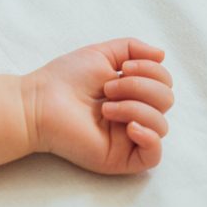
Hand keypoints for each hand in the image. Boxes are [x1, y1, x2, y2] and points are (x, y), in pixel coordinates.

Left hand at [23, 38, 173, 174]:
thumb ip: (132, 48)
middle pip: (166, 100)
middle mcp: (134, 114)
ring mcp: (128, 138)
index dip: (151, 71)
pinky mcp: (121, 158)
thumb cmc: (65, 79)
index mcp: (132, 92)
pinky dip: (149, 138)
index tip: (122, 68)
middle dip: (140, 87)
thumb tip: (162, 54)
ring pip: (161, 125)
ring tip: (105, 108)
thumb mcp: (101, 54)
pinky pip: (154, 156)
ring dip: (135, 108)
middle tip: (108, 89)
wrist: (39, 103)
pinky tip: (130, 127)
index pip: (164, 83)